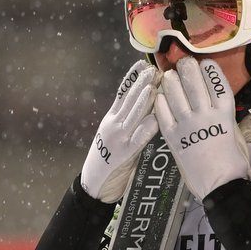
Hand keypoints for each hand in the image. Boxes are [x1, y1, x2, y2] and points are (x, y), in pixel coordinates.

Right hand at [81, 60, 159, 202]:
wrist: (95, 185)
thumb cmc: (111, 159)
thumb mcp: (117, 133)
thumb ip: (129, 119)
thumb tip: (147, 101)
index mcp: (112, 118)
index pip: (122, 93)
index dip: (132, 78)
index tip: (142, 64)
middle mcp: (113, 124)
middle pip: (128, 100)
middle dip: (142, 83)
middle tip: (154, 69)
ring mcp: (118, 138)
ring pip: (133, 115)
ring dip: (144, 99)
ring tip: (154, 85)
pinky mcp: (124, 154)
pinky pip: (138, 140)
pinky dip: (146, 129)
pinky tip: (155, 119)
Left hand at [154, 57, 250, 200]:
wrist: (221, 188)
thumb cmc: (238, 165)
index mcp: (225, 114)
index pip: (217, 83)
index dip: (210, 70)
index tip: (205, 62)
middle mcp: (205, 115)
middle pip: (193, 83)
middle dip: (187, 68)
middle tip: (183, 63)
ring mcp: (187, 125)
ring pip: (175, 94)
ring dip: (170, 81)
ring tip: (168, 74)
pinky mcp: (172, 137)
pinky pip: (162, 114)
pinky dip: (160, 102)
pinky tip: (159, 95)